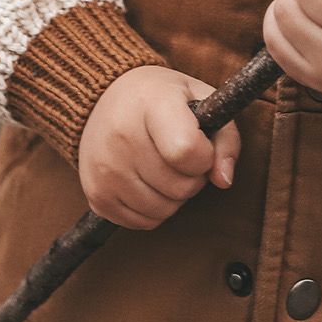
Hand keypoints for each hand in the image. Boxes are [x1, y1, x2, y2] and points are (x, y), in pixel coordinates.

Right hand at [76, 65, 240, 230]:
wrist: (103, 98)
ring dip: (174, 196)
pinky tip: (147, 180)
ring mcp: (105, 169)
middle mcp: (122, 137)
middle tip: (181, 155)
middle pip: (179, 187)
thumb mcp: (201, 98)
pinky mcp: (96, 195)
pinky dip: (154, 208)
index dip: (204, 156)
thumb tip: (224, 181)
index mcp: (152, 104)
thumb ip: (225, 137)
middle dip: (192, 177)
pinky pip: (143, 222)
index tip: (200, 144)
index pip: (187, 151)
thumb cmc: (161, 99)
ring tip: (164, 166)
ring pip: (163, 211)